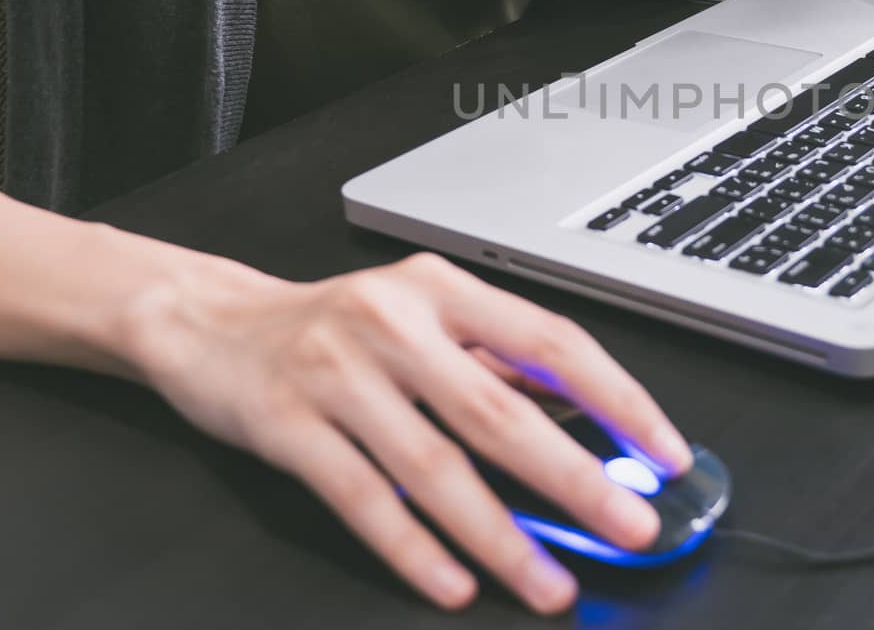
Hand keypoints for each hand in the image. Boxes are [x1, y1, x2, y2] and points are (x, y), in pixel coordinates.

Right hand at [130, 252, 690, 613]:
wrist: (210, 321)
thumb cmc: (333, 324)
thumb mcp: (421, 316)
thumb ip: (493, 360)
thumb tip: (583, 419)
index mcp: (443, 290)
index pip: (551, 342)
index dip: (616, 398)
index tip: (663, 451)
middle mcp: (395, 322)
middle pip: (500, 411)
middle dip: (575, 479)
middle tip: (630, 526)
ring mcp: (338, 373)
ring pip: (436, 467)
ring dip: (501, 535)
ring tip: (549, 584)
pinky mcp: (289, 425)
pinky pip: (364, 498)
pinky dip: (414, 548)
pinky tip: (455, 583)